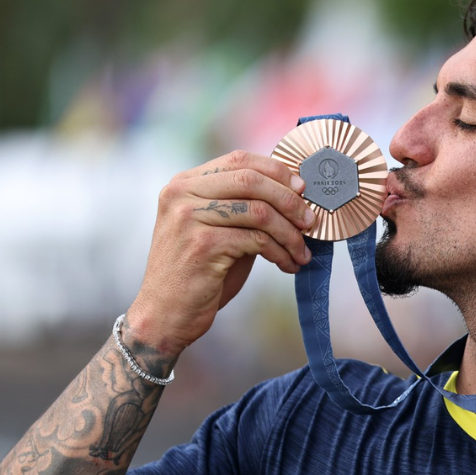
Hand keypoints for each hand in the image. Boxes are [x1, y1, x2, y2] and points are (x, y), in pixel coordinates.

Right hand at [125, 150, 314, 357]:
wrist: (165, 315)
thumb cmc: (198, 273)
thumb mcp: (218, 231)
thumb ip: (244, 208)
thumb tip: (295, 195)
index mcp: (184, 184)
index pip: (239, 159)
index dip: (277, 171)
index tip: (302, 189)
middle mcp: (182, 194)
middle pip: (251, 180)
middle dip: (289, 200)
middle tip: (310, 221)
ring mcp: (189, 217)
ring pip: (259, 211)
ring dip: (289, 233)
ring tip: (301, 251)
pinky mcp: (202, 244)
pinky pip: (256, 240)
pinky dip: (280, 252)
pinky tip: (288, 265)